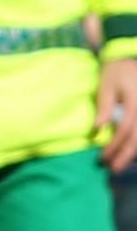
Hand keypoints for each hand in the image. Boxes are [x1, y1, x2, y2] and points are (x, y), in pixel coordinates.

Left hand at [100, 57, 136, 171]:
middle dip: (125, 156)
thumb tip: (97, 129)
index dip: (114, 145)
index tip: (102, 158)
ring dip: (135, 153)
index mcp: (135, 102)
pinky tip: (133, 155)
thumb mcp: (106, 84)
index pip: (124, 130)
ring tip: (122, 165)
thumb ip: (104, 106)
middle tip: (112, 169)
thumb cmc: (117, 71)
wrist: (133, 60)